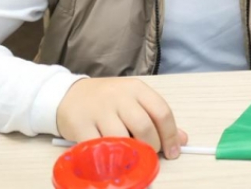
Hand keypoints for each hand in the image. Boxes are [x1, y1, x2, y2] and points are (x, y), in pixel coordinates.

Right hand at [56, 77, 187, 158]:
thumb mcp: (134, 101)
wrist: (68, 95)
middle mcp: (119, 96)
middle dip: (151, 147)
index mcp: (136, 89)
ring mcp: (99, 110)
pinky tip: (112, 161)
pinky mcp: (81, 125)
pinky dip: (108, 158)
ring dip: (130, 154)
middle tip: (149, 155)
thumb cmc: (107, 101)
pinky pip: (99, 147)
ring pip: (122, 138)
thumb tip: (182, 140)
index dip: (171, 135)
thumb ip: (157, 119)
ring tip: (131, 158)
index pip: (161, 111)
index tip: (174, 152)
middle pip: (144, 126)